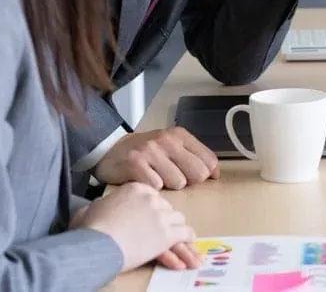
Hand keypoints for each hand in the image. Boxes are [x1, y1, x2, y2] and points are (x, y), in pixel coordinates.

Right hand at [73, 182, 200, 272]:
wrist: (96, 245)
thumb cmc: (89, 229)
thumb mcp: (90, 209)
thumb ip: (100, 206)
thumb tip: (98, 208)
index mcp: (135, 189)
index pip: (151, 196)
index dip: (149, 208)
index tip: (146, 218)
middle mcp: (152, 199)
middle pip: (165, 207)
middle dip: (162, 219)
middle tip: (159, 230)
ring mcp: (161, 216)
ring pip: (178, 219)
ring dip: (175, 228)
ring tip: (175, 238)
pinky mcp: (167, 234)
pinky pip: (186, 233)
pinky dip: (186, 238)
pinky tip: (186, 243)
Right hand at [93, 127, 219, 189]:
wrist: (110, 150)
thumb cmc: (146, 152)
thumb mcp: (172, 147)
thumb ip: (194, 157)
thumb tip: (215, 174)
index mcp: (180, 135)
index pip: (209, 161)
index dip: (205, 175)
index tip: (193, 177)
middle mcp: (168, 140)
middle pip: (198, 174)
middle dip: (188, 182)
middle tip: (171, 178)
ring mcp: (151, 151)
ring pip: (178, 183)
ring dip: (168, 187)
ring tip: (156, 178)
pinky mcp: (136, 163)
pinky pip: (157, 187)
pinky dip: (152, 189)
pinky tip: (144, 182)